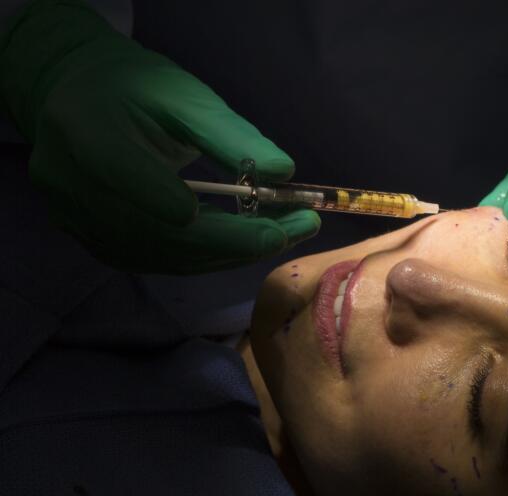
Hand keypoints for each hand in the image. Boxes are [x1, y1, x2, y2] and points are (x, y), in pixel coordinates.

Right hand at [5, 0, 318, 273]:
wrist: (75, 102)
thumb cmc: (134, 88)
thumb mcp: (181, 95)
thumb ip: (228, 134)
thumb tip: (283, 172)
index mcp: (86, 134)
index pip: (126, 175)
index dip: (182, 202)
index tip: (245, 209)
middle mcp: (74, 189)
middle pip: (161, 233)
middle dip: (238, 239)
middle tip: (299, 226)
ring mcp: (84, 225)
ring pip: (168, 256)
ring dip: (233, 252)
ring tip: (286, 232)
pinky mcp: (100, 246)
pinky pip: (164, 261)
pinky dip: (212, 255)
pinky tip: (249, 241)